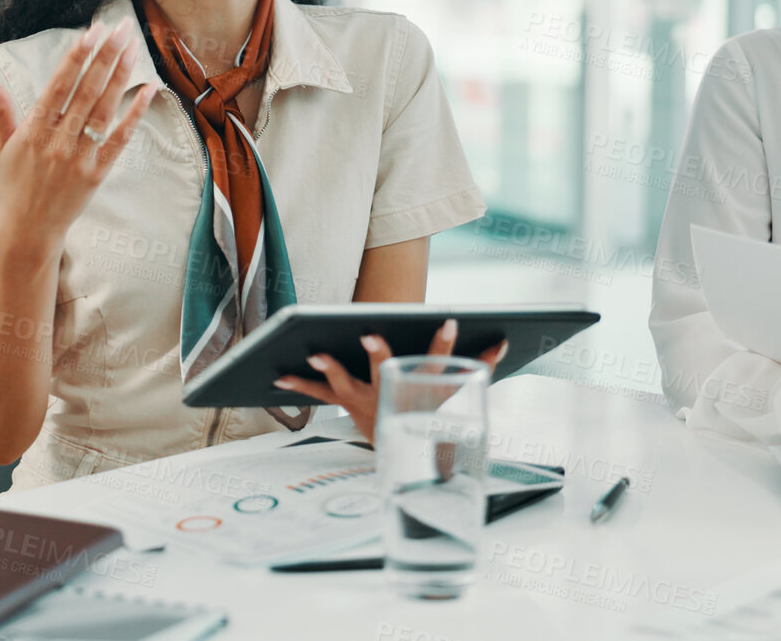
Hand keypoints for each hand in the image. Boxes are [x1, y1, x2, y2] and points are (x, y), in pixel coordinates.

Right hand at [0, 18, 157, 249]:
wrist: (28, 229)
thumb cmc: (13, 185)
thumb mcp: (0, 147)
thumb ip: (0, 111)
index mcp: (33, 129)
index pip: (59, 84)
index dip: (76, 57)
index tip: (90, 32)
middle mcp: (58, 140)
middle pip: (86, 90)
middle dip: (105, 56)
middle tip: (119, 29)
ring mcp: (79, 156)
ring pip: (104, 109)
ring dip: (120, 76)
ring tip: (132, 48)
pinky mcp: (97, 172)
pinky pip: (119, 139)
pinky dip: (134, 114)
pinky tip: (147, 90)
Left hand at [272, 319, 508, 441]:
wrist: (404, 458)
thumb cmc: (429, 415)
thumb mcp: (454, 394)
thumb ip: (479, 366)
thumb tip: (503, 341)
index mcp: (419, 389)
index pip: (438, 364)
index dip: (445, 345)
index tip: (450, 321)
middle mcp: (390, 394)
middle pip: (384, 370)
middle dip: (378, 353)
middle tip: (370, 335)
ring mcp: (364, 401)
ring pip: (344, 384)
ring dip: (328, 369)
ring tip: (315, 354)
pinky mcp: (344, 405)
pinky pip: (318, 395)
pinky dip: (298, 386)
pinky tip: (277, 378)